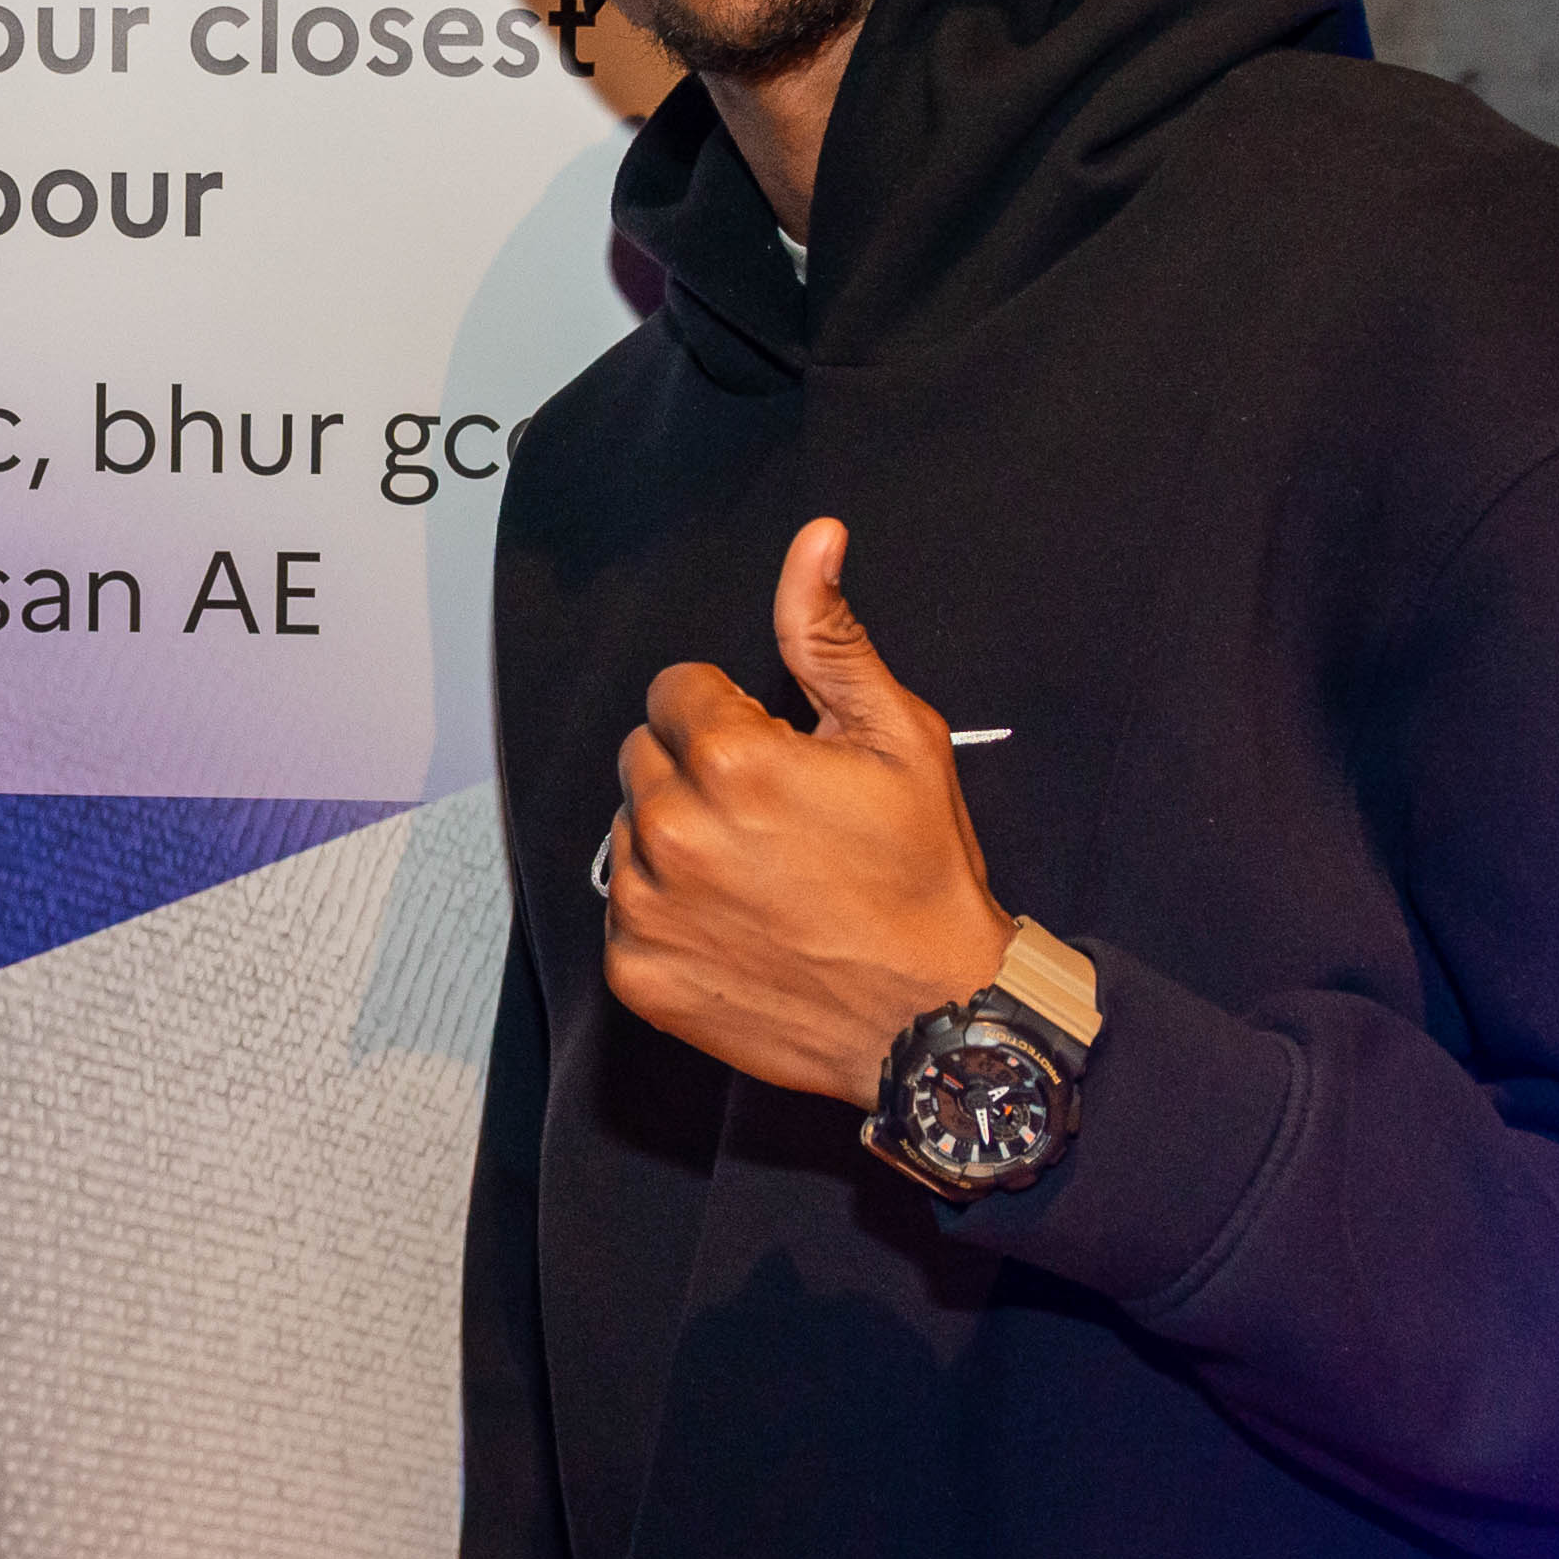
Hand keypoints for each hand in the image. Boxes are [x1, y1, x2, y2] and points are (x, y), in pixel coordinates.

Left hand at [602, 517, 1008, 1106]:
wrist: (933, 1018)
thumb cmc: (922, 876)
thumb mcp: (897, 738)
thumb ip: (831, 637)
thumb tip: (814, 541)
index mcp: (729, 760)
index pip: (675, 691)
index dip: (731, 716)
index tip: (776, 755)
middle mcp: (672, 830)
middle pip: (645, 757)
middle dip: (698, 771)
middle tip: (773, 817)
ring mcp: (647, 908)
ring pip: (630, 831)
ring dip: (679, 841)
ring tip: (759, 875)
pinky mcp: (639, 972)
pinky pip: (625, 912)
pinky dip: (669, 914)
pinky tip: (736, 926)